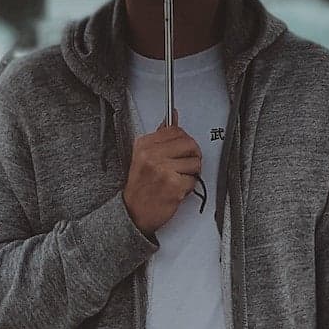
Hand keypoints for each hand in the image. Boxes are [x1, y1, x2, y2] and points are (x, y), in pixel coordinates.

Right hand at [122, 109, 201, 237]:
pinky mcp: (174, 186)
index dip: (184, 140)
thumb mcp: (143, 155)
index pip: (176, 130)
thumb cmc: (140, 185)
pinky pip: (193, 180)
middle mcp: (152, 155)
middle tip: (185, 164)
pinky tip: (176, 189)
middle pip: (189, 144)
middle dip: (193, 155)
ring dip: (191, 173)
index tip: (181, 149)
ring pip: (195, 162)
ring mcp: (163, 170)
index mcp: (144, 144)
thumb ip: (160, 135)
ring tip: (178, 178)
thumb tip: (173, 115)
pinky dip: (188, 187)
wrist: (133, 212)